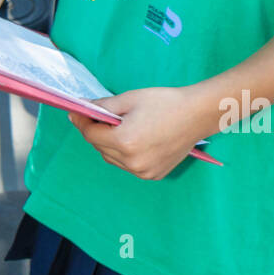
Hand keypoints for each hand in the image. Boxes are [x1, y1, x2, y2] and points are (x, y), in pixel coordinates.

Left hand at [68, 85, 209, 180]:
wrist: (197, 115)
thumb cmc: (165, 102)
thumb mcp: (129, 99)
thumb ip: (103, 107)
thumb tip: (82, 108)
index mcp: (125, 141)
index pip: (91, 134)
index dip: (82, 122)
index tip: (76, 112)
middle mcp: (133, 162)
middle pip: (100, 148)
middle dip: (96, 132)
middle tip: (99, 116)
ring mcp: (144, 172)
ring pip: (113, 159)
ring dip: (110, 145)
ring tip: (120, 128)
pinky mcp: (153, 175)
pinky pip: (129, 166)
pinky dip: (125, 154)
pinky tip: (135, 140)